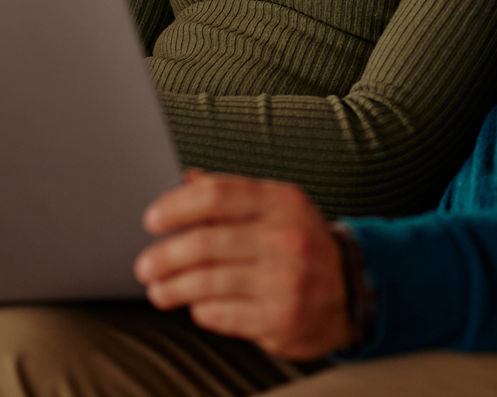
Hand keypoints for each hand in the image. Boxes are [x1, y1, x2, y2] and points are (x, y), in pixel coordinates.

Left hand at [136, 170, 357, 360]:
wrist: (351, 291)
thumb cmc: (302, 246)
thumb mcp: (278, 209)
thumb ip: (233, 195)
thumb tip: (185, 179)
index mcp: (284, 202)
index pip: (218, 195)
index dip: (176, 206)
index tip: (152, 220)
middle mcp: (287, 238)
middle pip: (205, 242)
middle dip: (164, 256)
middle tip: (145, 265)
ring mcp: (285, 280)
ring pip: (206, 282)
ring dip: (171, 288)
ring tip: (159, 290)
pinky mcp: (279, 318)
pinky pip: (219, 313)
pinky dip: (199, 310)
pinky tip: (197, 305)